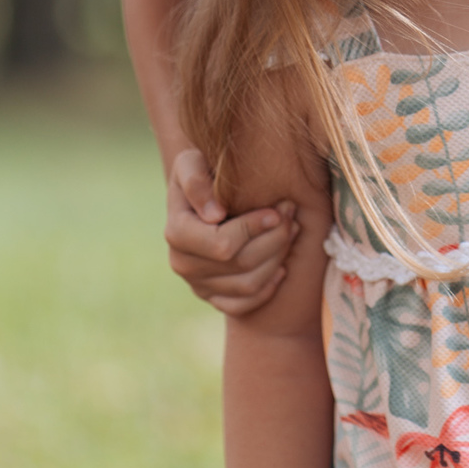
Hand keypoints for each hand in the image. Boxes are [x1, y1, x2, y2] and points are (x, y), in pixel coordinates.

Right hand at [165, 148, 297, 314]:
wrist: (203, 192)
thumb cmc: (202, 171)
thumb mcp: (192, 162)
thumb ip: (197, 181)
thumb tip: (213, 214)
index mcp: (176, 233)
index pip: (223, 245)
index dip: (255, 229)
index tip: (278, 210)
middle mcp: (182, 264)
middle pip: (241, 265)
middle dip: (275, 239)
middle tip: (292, 215)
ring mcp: (197, 284)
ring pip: (249, 285)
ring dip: (278, 259)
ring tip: (292, 231)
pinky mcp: (213, 297)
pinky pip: (244, 306)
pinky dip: (268, 288)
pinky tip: (281, 266)